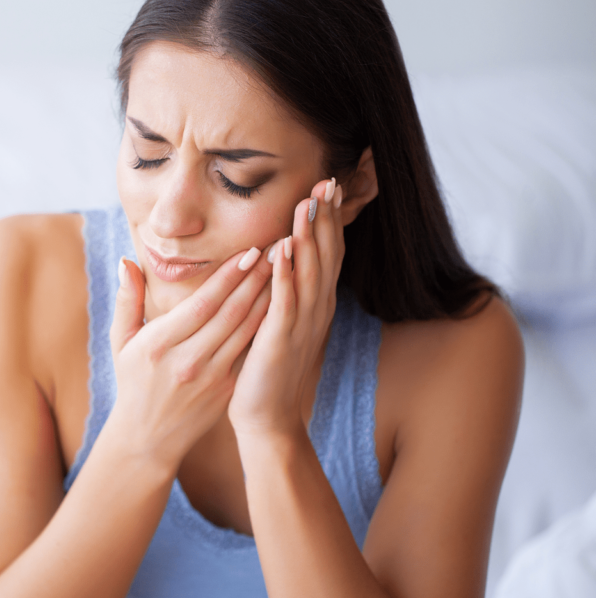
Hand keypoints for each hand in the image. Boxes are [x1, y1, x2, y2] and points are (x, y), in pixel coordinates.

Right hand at [107, 248, 272, 470]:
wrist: (149, 437)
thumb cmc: (133, 382)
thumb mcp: (120, 342)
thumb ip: (126, 301)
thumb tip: (125, 262)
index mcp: (159, 345)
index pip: (201, 304)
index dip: (228, 277)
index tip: (249, 251)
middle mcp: (187, 360)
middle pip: (230, 313)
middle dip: (256, 278)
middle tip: (277, 248)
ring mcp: (210, 377)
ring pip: (246, 330)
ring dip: (268, 297)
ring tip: (285, 269)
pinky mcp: (227, 388)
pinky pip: (250, 349)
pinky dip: (266, 325)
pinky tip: (280, 303)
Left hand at [228, 179, 345, 445]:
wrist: (267, 417)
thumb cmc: (269, 369)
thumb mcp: (282, 322)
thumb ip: (286, 290)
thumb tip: (281, 254)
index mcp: (315, 304)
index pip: (326, 253)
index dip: (328, 219)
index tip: (327, 184)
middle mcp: (315, 311)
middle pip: (325, 255)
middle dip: (325, 218)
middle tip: (326, 180)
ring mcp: (301, 326)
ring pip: (308, 273)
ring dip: (308, 237)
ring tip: (307, 203)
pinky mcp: (280, 342)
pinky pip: (284, 303)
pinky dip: (284, 275)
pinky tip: (280, 249)